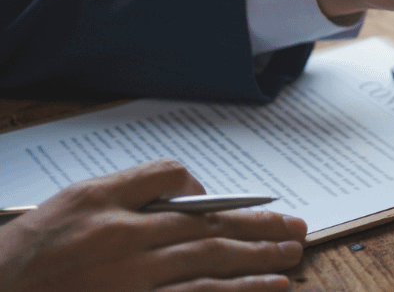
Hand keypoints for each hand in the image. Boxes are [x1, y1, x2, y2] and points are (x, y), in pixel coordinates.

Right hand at [0, 159, 306, 291]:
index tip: (244, 201)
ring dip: (258, 258)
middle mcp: (120, 241)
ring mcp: (130, 282)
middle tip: (296, 227)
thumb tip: (192, 189)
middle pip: (206, 225)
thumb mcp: (71, 203)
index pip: (169, 179)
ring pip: (209, 262)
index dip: (209, 189)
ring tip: (292, 254)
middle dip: (259, 225)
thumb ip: (131, 188)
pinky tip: (268, 286)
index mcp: (102, 205)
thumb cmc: (31, 254)